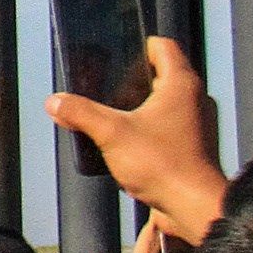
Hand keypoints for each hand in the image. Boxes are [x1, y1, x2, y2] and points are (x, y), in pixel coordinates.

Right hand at [50, 34, 229, 243]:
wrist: (194, 208)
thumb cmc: (162, 164)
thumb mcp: (111, 134)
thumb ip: (81, 113)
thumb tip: (54, 102)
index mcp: (181, 84)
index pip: (162, 46)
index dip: (137, 45)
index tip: (114, 55)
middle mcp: (195, 99)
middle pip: (162, 74)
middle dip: (132, 78)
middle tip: (105, 86)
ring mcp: (198, 124)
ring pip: (166, 102)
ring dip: (141, 105)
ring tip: (112, 115)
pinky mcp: (195, 147)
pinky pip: (171, 126)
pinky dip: (151, 127)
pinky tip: (128, 142)